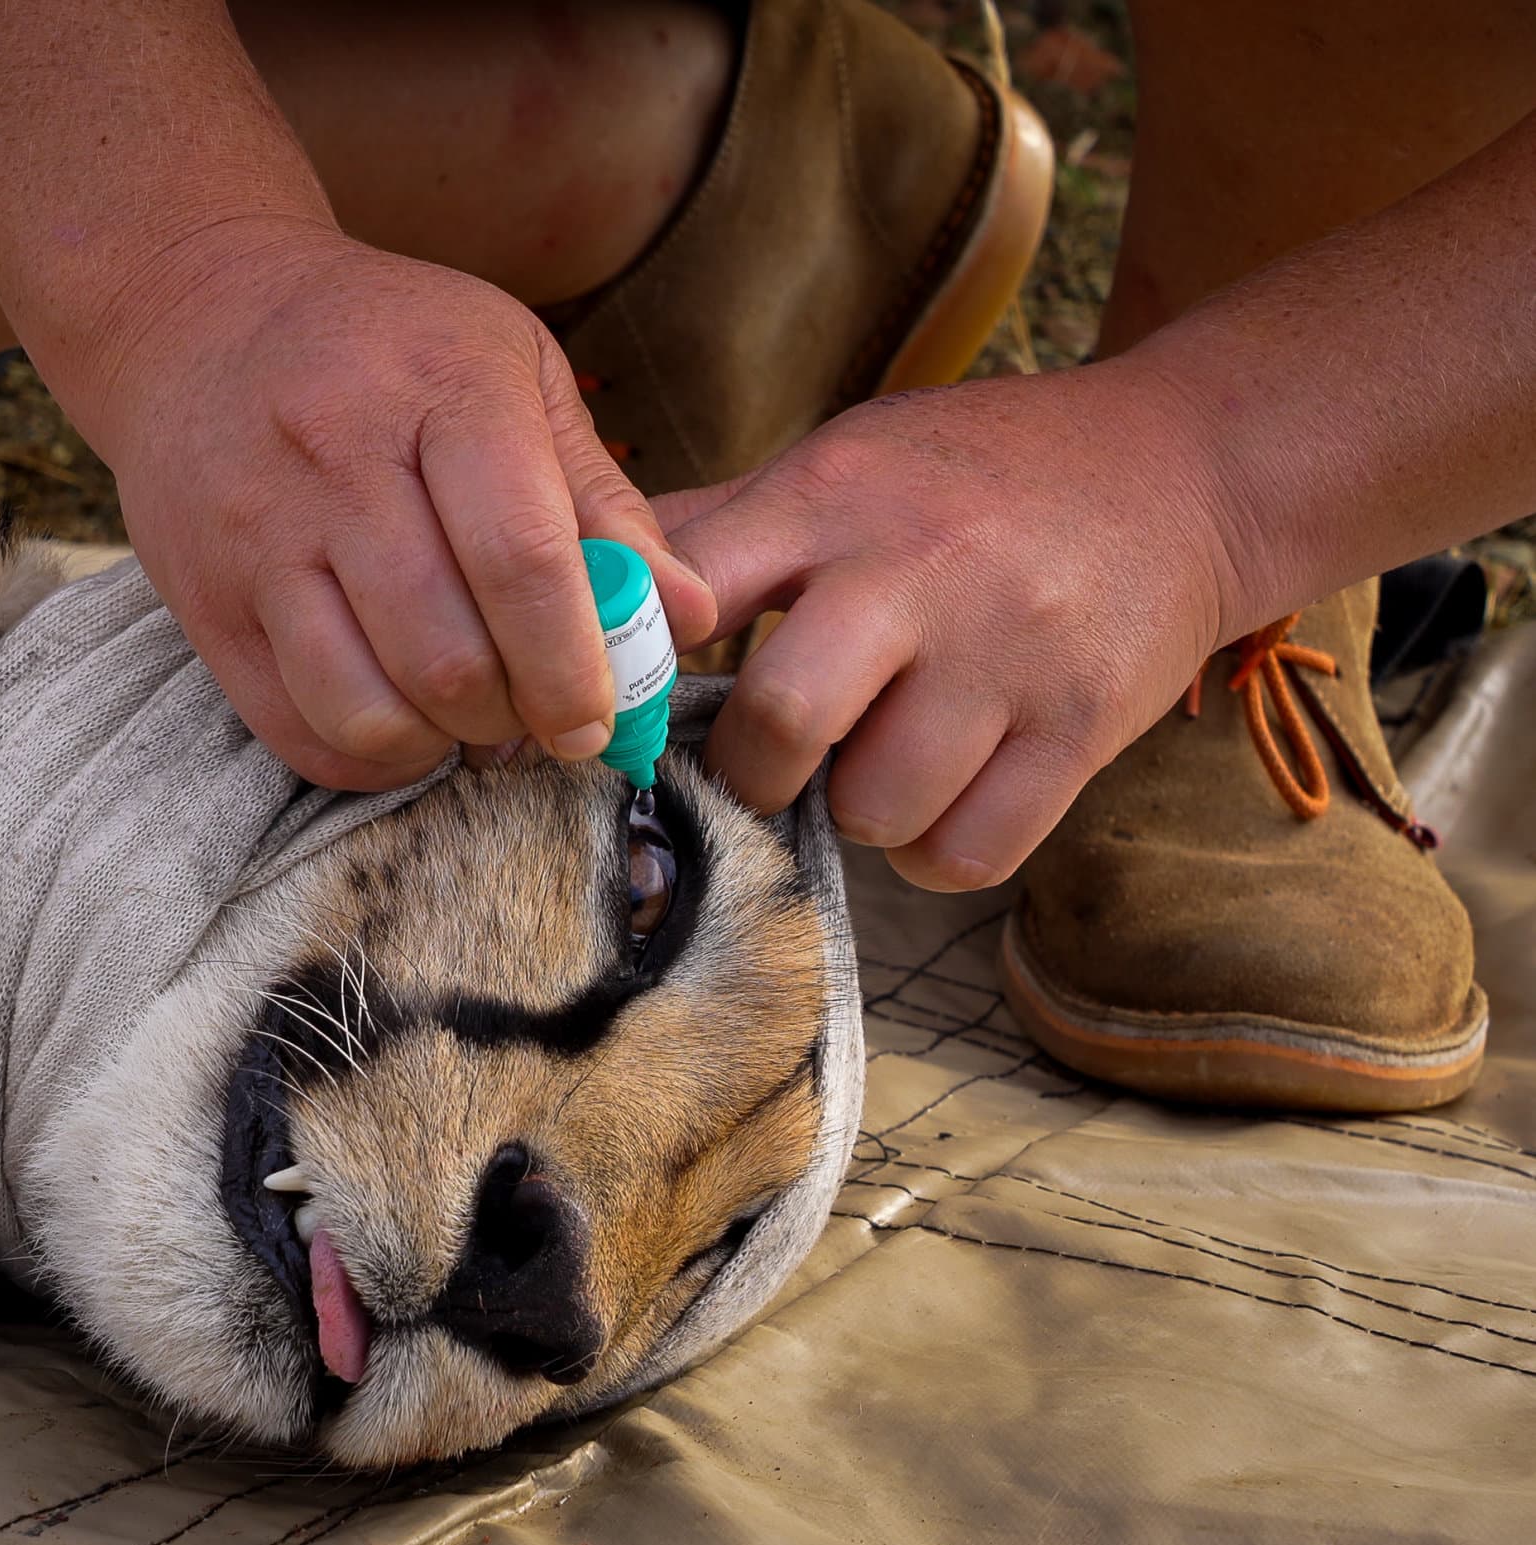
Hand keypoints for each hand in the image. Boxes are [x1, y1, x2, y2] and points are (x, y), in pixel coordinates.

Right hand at [65, 221, 715, 789]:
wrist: (201, 313)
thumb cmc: (387, 347)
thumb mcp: (513, 370)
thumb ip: (603, 497)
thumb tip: (692, 615)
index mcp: (441, 390)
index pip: (521, 557)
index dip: (576, 663)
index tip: (602, 715)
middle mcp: (338, 462)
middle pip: (448, 652)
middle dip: (516, 717)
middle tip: (540, 716)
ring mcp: (260, 539)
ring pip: (366, 707)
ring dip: (439, 743)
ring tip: (466, 715)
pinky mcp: (206, 603)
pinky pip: (295, 730)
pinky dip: (366, 757)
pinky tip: (399, 719)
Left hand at [656, 362, 1254, 891]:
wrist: (1186, 471)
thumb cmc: (977, 477)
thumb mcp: (846, 461)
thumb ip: (721, 527)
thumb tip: (588, 578)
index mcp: (835, 499)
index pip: (690, 588)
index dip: (639, 663)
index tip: (638, 702)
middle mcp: (920, 574)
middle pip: (782, 721)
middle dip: (753, 771)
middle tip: (769, 764)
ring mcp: (1007, 656)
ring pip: (873, 807)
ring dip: (854, 812)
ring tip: (876, 762)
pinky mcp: (1079, 729)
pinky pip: (966, 853)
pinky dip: (933, 850)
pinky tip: (939, 796)